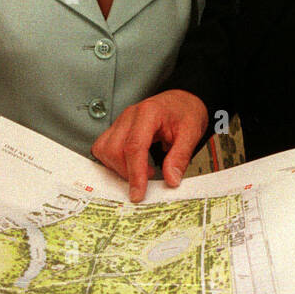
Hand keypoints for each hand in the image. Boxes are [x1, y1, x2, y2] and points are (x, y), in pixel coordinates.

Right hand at [91, 90, 207, 201]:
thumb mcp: (191, 133)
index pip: (134, 146)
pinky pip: (103, 147)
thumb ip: (180, 157)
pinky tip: (129, 164)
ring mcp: (120, 121)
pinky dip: (112, 161)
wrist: (182, 100)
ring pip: (104, 149)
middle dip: (126, 172)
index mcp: (149, 112)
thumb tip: (171, 180)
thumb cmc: (185, 113)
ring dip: (117, 167)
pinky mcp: (117, 128)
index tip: (138, 193)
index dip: (135, 173)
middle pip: (114, 149)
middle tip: (148, 179)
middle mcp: (129, 115)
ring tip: (140, 170)